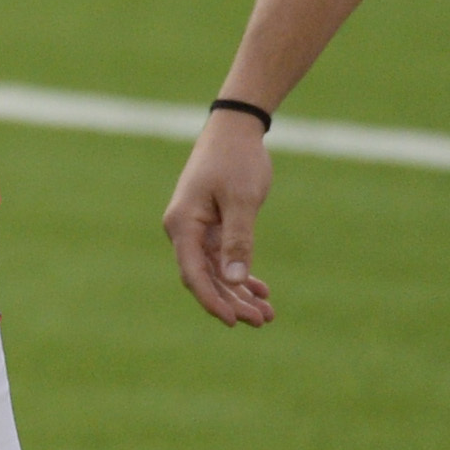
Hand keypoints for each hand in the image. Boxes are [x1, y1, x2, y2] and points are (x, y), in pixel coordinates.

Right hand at [163, 115, 278, 327]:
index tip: (235, 321)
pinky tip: (261, 289)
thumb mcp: (241, 200)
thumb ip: (238, 241)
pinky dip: (240, 274)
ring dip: (239, 293)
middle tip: (263, 320)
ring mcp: (197, 229)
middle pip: (205, 278)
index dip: (213, 301)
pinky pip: (222, 259)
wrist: (236, 128)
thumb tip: (235, 281)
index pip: (194, 273)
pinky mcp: (211, 225)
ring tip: (267, 313)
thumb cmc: (237, 160)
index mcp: (183, 224)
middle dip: (232, 302)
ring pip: (216, 272)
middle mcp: (184, 230)